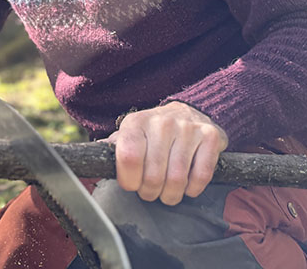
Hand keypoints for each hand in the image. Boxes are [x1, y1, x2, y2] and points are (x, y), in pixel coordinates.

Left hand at [107, 101, 227, 205]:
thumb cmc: (153, 131)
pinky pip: (201, 176)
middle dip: (150, 193)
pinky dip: (193, 189)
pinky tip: (187, 186)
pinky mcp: (210, 137)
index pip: (129, 158)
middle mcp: (162, 122)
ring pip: (177, 179)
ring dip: (171, 195)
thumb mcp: (130, 133)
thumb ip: (114, 147)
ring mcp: (188, 128)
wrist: (188, 111)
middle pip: (154, 175)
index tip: (131, 185)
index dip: (129, 180)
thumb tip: (96, 155)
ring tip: (167, 193)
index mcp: (136, 122)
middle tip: (150, 192)